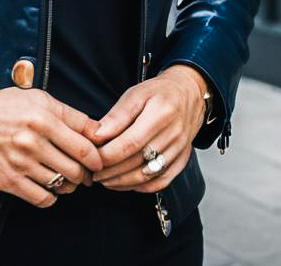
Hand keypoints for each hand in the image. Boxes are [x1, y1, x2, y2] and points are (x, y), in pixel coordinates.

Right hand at [0, 88, 104, 206]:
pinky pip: (43, 198)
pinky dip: (50, 196)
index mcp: (43, 116)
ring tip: (65, 178)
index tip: (97, 159)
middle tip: (84, 173)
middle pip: (78, 167)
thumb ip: (65, 113)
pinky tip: (47, 186)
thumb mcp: (34, 97)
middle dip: (86, 173)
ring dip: (68, 185)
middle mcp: (34, 139)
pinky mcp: (9, 181)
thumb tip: (95, 130)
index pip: (86, 143)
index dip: (97, 156)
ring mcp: (21, 162)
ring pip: (62, 184)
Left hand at [82, 65, 206, 192]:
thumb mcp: (136, 93)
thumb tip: (97, 135)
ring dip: (123, 182)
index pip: (131, 143)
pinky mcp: (183, 160)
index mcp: (160, 113)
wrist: (189, 94)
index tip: (92, 158)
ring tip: (105, 180)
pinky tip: (126, 183)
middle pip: (138, 161)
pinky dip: (142, 187)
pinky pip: (162, 181)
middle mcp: (173, 134)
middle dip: (111, 171)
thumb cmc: (158, 92)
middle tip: (93, 173)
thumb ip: (117, 115)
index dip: (108, 155)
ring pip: (148, 175)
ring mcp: (180, 150)